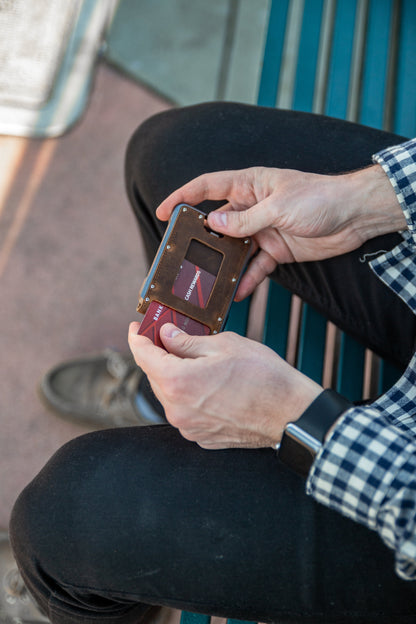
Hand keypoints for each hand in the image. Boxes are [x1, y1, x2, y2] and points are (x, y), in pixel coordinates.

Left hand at [128, 323, 321, 448]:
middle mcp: (177, 409)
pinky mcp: (202, 437)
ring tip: (193, 360)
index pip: (143, 356)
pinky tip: (206, 383)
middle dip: (158, 356)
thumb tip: (166, 335)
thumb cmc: (263, 376)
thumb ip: (188, 342)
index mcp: (178, 381)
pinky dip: (188, 395)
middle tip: (169, 337)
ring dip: (174, 376)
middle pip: (154, 376)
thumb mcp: (224, 345)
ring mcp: (188, 427)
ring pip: (169, 395)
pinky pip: (185, 411)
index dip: (137, 338)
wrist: (291, 413)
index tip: (137, 327)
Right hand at [157, 165, 403, 298]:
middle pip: (218, 223)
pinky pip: (255, 266)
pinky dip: (247, 279)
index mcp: (250, 186)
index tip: (164, 210)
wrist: (355, 216)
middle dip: (200, 239)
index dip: (183, 196)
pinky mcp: (277, 249)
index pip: (208, 186)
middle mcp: (252, 206)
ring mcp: (263, 229)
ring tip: (206, 282)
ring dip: (222, 265)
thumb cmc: (320, 198)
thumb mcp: (279, 208)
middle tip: (182, 256)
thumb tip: (214, 224)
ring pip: (234, 249)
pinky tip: (238, 292)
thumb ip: (245, 220)